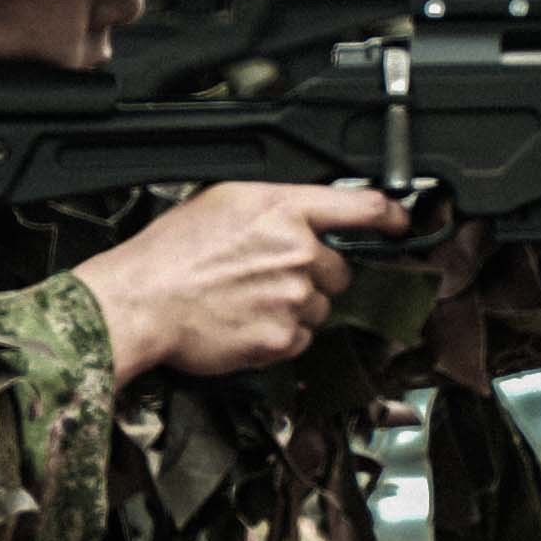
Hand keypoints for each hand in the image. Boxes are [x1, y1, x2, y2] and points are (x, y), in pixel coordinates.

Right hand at [74, 181, 412, 382]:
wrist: (139, 302)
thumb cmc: (169, 253)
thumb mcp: (223, 201)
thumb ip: (275, 204)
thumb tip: (306, 212)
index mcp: (284, 209)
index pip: (363, 208)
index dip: (391, 216)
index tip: (401, 223)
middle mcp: (298, 251)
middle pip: (340, 269)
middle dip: (315, 275)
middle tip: (270, 277)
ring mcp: (294, 297)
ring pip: (320, 307)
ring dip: (295, 307)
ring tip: (249, 302)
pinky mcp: (283, 337)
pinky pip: (301, 338)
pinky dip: (279, 336)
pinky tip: (245, 324)